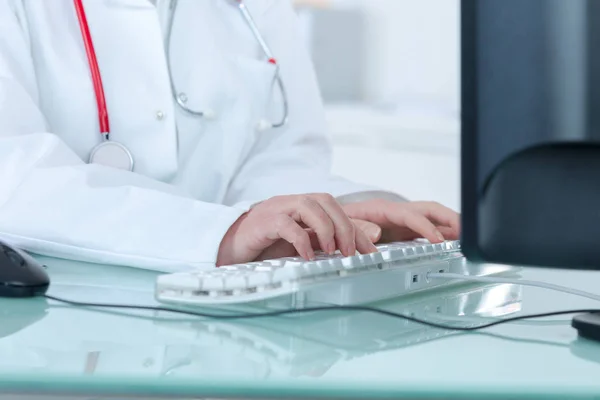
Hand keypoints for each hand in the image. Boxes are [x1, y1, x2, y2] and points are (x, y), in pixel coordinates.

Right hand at [216, 194, 377, 265]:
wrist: (228, 249)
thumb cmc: (265, 246)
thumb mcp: (302, 243)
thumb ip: (329, 239)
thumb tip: (367, 238)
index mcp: (303, 207)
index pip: (337, 209)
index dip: (357, 228)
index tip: (371, 252)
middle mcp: (291, 203)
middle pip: (326, 201)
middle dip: (344, 226)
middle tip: (352, 253)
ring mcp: (276, 209)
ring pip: (308, 205)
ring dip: (326, 228)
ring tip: (333, 252)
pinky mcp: (262, 222)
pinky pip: (286, 224)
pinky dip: (301, 239)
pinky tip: (308, 256)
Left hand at [342, 199, 459, 243]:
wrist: (333, 221)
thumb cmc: (338, 220)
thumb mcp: (342, 222)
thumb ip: (358, 226)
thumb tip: (376, 233)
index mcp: (383, 209)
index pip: (410, 215)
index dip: (425, 227)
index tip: (437, 240)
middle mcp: (397, 213)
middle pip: (430, 210)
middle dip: (450, 218)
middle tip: (467, 232)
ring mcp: (403, 221)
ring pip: (433, 218)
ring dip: (451, 226)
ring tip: (469, 238)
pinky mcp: (405, 231)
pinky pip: (429, 229)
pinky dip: (444, 234)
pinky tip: (454, 243)